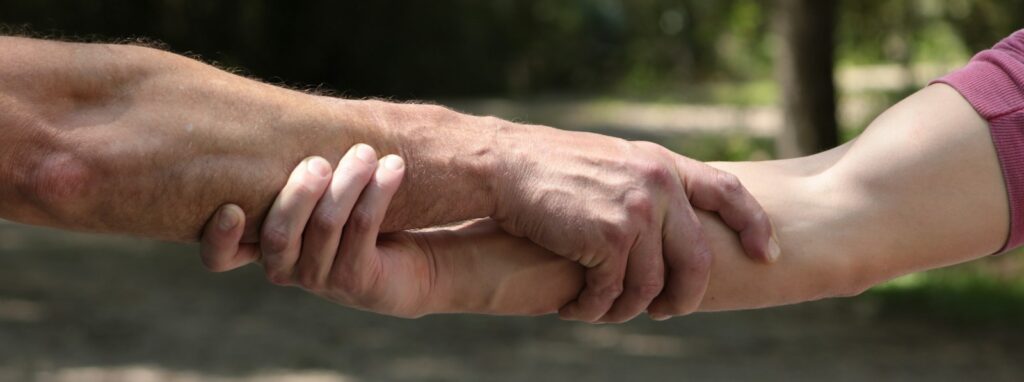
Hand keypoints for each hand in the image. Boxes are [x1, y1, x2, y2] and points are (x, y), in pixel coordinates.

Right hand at [197, 145, 439, 317]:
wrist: (409, 252)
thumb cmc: (352, 208)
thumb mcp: (317, 188)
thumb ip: (293, 166)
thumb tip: (270, 108)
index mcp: (261, 245)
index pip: (220, 258)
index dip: (220, 238)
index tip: (232, 207)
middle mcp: (285, 267)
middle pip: (279, 234)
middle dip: (299, 192)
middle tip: (319, 161)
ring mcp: (320, 278)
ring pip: (326, 225)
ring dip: (348, 181)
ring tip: (365, 152)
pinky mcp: (358, 279)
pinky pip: (363, 228)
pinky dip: (377, 191)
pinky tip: (393, 167)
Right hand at [493, 126, 777, 321]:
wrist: (504, 165)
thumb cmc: (548, 167)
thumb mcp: (612, 162)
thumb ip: (647, 186)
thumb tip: (668, 229)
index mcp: (662, 164)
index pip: (727, 190)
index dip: (754, 224)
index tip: (765, 255)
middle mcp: (659, 187)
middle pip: (695, 260)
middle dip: (683, 296)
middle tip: (665, 313)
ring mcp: (637, 213)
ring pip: (649, 286)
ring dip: (623, 308)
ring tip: (598, 310)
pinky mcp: (610, 239)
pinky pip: (613, 293)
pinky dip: (593, 308)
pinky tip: (575, 308)